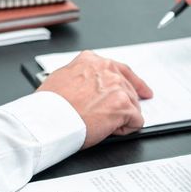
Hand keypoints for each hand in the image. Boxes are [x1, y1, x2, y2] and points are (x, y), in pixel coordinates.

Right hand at [38, 51, 152, 147]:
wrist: (48, 120)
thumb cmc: (50, 105)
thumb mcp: (61, 76)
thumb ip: (81, 75)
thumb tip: (88, 83)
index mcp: (91, 61)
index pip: (120, 70)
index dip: (131, 83)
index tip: (142, 91)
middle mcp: (107, 70)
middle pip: (129, 88)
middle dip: (124, 104)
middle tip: (111, 116)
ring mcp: (117, 87)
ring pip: (133, 105)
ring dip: (122, 117)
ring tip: (102, 124)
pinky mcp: (123, 106)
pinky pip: (136, 121)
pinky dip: (126, 129)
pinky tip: (111, 130)